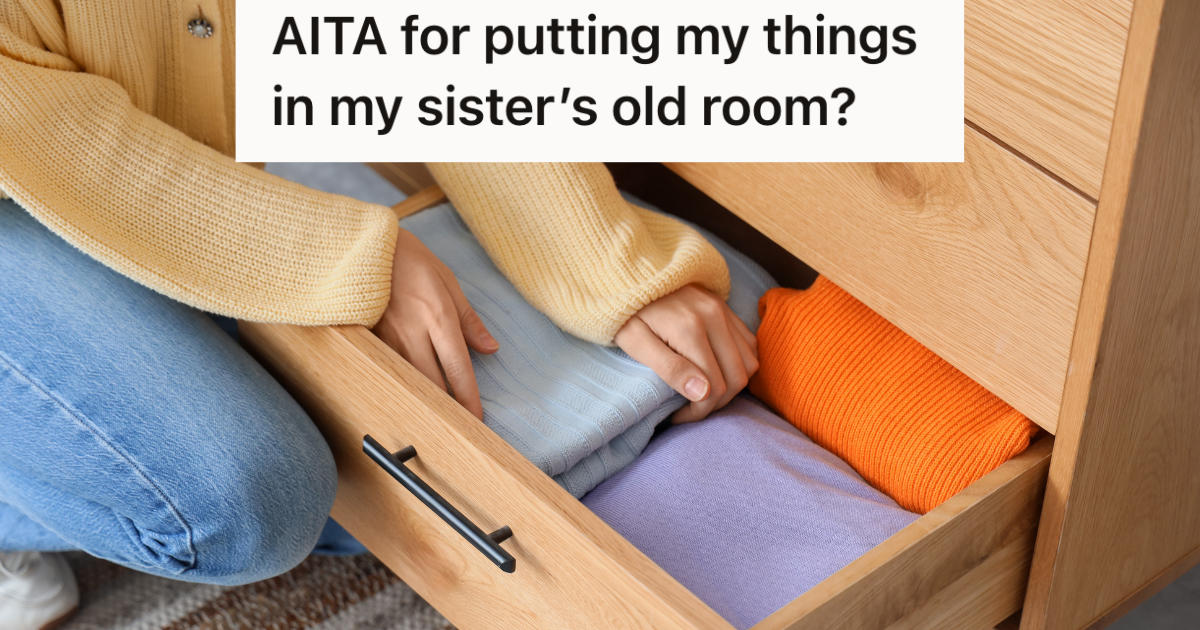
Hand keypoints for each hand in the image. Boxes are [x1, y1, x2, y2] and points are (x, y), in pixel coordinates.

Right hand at [373, 228, 498, 418]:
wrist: (364, 248)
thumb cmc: (410, 259)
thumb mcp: (448, 282)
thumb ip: (469, 319)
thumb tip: (490, 348)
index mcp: (438, 317)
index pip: (458, 368)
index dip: (469, 397)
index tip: (478, 419)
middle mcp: (414, 333)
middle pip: (434, 383)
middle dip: (450, 408)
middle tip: (463, 428)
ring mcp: (389, 338)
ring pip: (411, 381)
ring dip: (427, 400)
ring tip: (440, 419)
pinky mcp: (371, 339)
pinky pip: (391, 369)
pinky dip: (404, 384)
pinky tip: (411, 395)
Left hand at [614, 285, 758, 422]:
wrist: (631, 274)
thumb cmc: (627, 314)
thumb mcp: (635, 343)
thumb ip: (669, 368)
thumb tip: (704, 394)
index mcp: (689, 329)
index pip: (712, 388)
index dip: (698, 411)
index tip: (677, 416)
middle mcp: (714, 317)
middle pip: (736, 379)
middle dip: (717, 403)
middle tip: (691, 410)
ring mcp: (723, 310)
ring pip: (749, 363)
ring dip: (732, 386)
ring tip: (705, 393)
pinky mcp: (726, 307)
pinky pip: (749, 344)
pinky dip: (740, 364)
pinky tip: (718, 372)